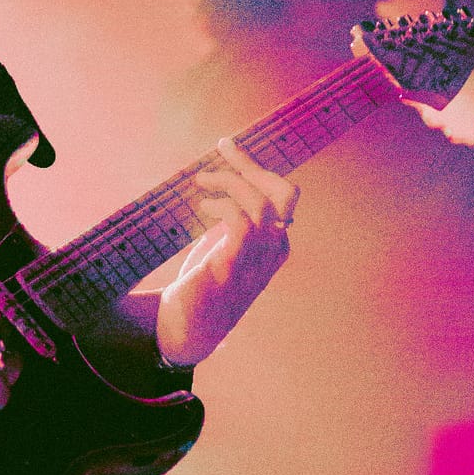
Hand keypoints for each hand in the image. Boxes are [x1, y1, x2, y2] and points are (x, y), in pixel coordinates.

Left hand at [154, 140, 299, 370]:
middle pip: (282, 194)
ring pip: (260, 204)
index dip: (258, 167)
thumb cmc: (208, 281)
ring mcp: (256, 260)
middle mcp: (274, 250)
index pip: (283, 194)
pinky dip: (223, 206)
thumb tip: (229, 178)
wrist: (190, 327)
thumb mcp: (230, 245)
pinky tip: (204, 206)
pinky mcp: (232, 267)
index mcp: (276, 243)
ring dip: (230, 182)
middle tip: (223, 147)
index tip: (229, 148)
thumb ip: (238, 219)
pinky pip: (240, 223)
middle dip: (252, 165)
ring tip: (202, 180)